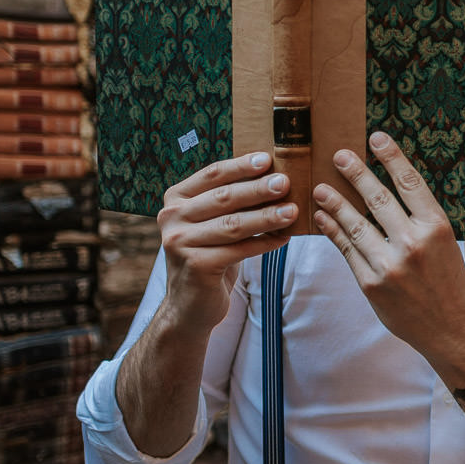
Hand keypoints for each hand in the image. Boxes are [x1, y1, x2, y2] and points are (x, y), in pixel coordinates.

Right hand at [156, 152, 294, 332]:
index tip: (268, 159)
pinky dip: (264, 244)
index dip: (241, 166)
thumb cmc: (209, 255)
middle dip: (258, 189)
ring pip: (233, 224)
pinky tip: (283, 238)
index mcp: (176, 198)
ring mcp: (179, 242)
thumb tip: (274, 177)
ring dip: (266, 217)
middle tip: (286, 183)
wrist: (189, 304)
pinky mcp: (195, 265)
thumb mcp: (212, 223)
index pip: (212, 175)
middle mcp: (172, 217)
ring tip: (292, 211)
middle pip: (224, 198)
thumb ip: (231, 202)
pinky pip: (238, 250)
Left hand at [311, 131, 464, 353]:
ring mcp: (389, 264)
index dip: (392, 157)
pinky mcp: (370, 284)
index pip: (410, 182)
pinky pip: (346, 250)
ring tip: (320, 187)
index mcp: (436, 227)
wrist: (451, 328)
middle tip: (339, 155)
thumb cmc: (450, 282)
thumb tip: (391, 187)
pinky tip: (323, 218)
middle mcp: (412, 243)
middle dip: (355, 173)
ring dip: (334, 202)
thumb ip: (420, 218)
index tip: (377, 138)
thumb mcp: (447, 243)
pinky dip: (333, 231)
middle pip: (377, 198)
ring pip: (355, 223)